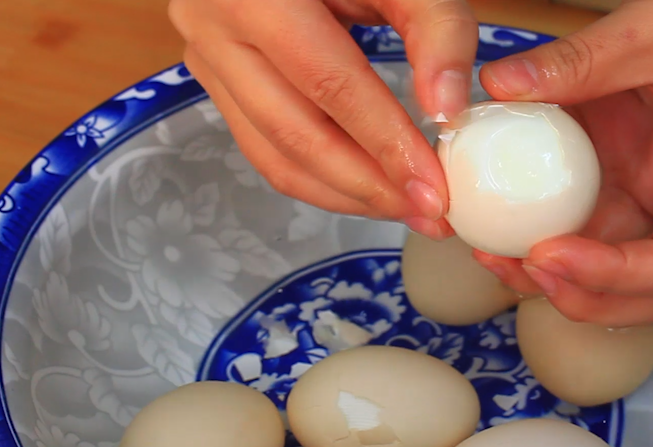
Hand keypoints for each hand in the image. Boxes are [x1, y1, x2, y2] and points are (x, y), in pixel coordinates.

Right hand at [167, 0, 478, 237]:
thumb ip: (435, 28)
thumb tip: (447, 112)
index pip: (329, 84)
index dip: (384, 142)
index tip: (435, 187)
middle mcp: (213, 27)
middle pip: (296, 133)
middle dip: (369, 186)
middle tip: (429, 214)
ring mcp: (205, 59)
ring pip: (275, 155)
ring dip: (345, 195)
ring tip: (406, 210)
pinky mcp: (217, 84)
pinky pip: (265, 149)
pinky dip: (320, 181)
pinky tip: (368, 191)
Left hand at [473, 0, 652, 326]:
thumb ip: (581, 61)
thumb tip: (499, 85)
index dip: (610, 276)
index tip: (546, 256)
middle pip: (646, 287)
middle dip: (580, 292)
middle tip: (514, 265)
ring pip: (613, 260)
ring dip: (557, 272)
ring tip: (495, 251)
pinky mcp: (638, 176)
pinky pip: (593, 218)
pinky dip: (552, 227)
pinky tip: (507, 220)